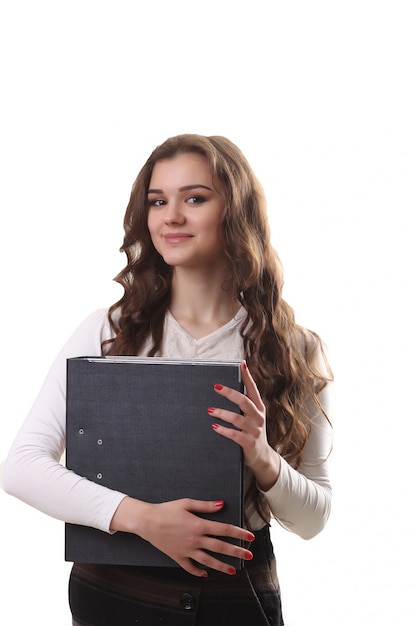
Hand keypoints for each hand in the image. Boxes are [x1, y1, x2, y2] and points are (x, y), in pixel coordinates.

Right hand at [110, 496, 253, 576]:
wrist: (147, 522)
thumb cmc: (167, 510)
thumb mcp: (187, 503)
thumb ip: (206, 506)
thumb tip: (222, 504)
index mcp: (199, 525)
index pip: (224, 529)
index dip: (239, 533)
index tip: (250, 536)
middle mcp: (195, 540)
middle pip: (220, 547)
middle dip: (236, 551)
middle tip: (249, 555)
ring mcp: (187, 550)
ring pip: (208, 561)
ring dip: (222, 566)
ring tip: (233, 570)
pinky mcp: (178, 557)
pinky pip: (190, 567)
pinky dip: (198, 572)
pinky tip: (205, 574)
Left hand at [209, 362, 280, 490]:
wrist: (262, 458)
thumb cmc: (253, 433)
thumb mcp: (253, 418)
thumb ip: (244, 405)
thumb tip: (227, 389)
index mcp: (259, 409)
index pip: (253, 390)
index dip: (248, 377)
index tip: (242, 364)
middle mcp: (258, 418)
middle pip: (244, 402)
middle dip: (230, 393)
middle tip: (216, 387)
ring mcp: (254, 431)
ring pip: (237, 418)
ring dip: (222, 413)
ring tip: (210, 410)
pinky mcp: (249, 443)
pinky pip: (234, 435)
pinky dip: (223, 430)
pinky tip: (214, 426)